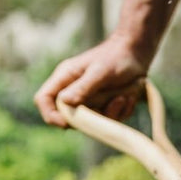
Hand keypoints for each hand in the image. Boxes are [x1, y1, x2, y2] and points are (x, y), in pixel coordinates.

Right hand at [34, 33, 149, 127]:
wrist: (137, 55)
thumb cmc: (116, 58)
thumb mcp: (100, 72)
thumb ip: (83, 87)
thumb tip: (64, 102)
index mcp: (65, 78)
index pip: (44, 99)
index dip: (51, 115)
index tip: (66, 124)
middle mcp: (74, 91)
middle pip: (71, 117)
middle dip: (93, 117)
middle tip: (113, 101)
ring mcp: (90, 100)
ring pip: (94, 122)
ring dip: (112, 112)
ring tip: (124, 96)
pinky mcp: (105, 106)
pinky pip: (111, 120)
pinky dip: (122, 111)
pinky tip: (129, 97)